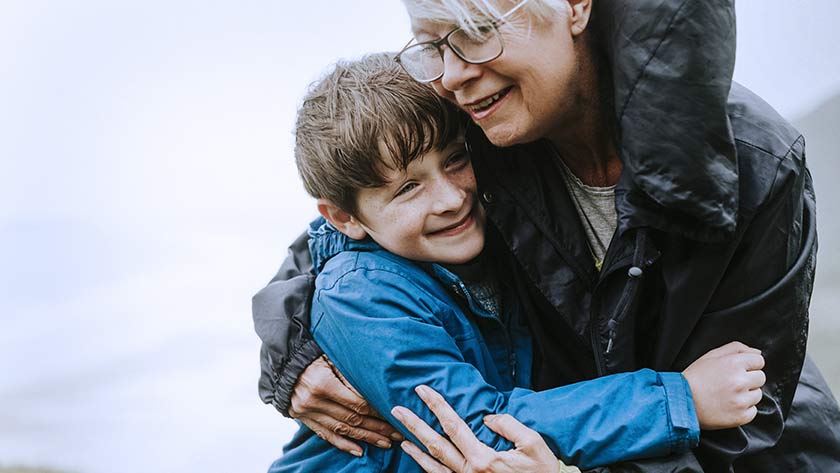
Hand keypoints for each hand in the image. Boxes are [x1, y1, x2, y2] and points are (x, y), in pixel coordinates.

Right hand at [288, 355, 401, 455]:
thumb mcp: (332, 358)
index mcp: (323, 384)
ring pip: (342, 430)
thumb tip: (376, 389)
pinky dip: (343, 444)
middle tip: (397, 434)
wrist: (284, 364)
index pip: (357, 403)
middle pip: (352, 419)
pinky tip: (359, 451)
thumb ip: (351, 374)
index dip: (377, 411)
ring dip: (366, 438)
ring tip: (385, 443)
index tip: (393, 415)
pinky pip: (326, 435)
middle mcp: (314, 402)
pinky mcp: (304, 419)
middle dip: (377, 428)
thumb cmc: (313, 356)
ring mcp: (307, 413)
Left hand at [392, 385, 578, 472]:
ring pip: (433, 465)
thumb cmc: (543, 471)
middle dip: (414, 425)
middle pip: (435, 444)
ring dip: (415, 449)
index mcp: (483, 459)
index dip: (436, 405)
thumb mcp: (534, 444)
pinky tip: (418, 458)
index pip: (453, 425)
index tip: (422, 390)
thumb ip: (510, 426)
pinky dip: (426, 468)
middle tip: (397, 409)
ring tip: (400, 434)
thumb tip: (488, 418)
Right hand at [682, 341, 765, 429]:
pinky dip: (743, 410)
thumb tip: (757, 352)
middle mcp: (740, 381)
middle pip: (761, 377)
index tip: (738, 370)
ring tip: (727, 395)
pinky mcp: (741, 416)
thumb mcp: (710, 356)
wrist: (681, 403)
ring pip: (757, 395)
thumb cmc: (694, 378)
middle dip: (749, 379)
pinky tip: (728, 406)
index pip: (759, 361)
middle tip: (730, 383)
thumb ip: (735, 348)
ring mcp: (741, 400)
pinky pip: (753, 411)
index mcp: (733, 363)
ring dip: (746, 395)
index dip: (748, 365)